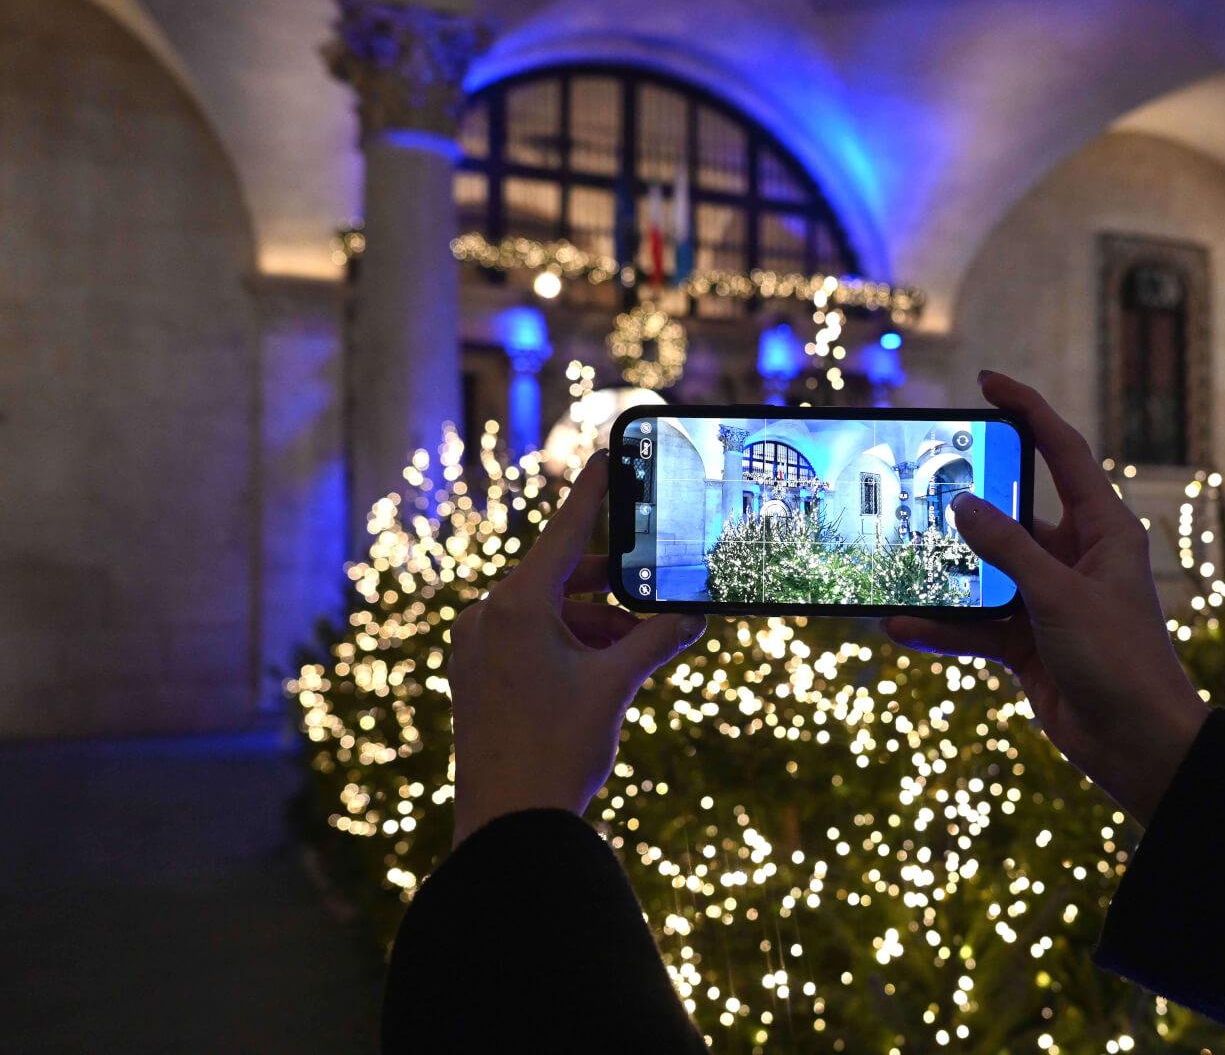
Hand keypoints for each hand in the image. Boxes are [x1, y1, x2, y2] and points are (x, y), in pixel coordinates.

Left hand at [447, 450, 706, 844]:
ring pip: (547, 613)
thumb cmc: (557, 752)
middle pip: (560, 577)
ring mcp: (476, 648)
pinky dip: (567, 645)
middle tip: (655, 602)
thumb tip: (693, 615)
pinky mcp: (474, 677)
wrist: (507, 827)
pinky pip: (527, 640)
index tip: (606, 453)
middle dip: (611, 592)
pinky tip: (602, 673)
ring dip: (594, 625)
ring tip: (635, 654)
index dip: (593, 492)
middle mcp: (487, 617)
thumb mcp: (616, 686)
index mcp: (516, 606)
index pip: (566, 530)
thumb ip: (655, 640)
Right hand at [884, 372, 1207, 824]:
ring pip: (984, 572)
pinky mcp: (1029, 642)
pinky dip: (942, 626)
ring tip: (895, 558)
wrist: (1137, 745)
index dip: (1027, 410)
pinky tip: (900, 624)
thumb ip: (1008, 549)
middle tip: (916, 481)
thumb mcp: (1060, 597)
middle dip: (965, 502)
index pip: (1062, 452)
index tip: (988, 383)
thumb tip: (962, 506)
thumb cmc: (1120, 662)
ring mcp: (1049, 599)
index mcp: (1103, 530)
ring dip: (943, 573)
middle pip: (1011, 513)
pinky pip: (976, 624)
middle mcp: (1076, 557)